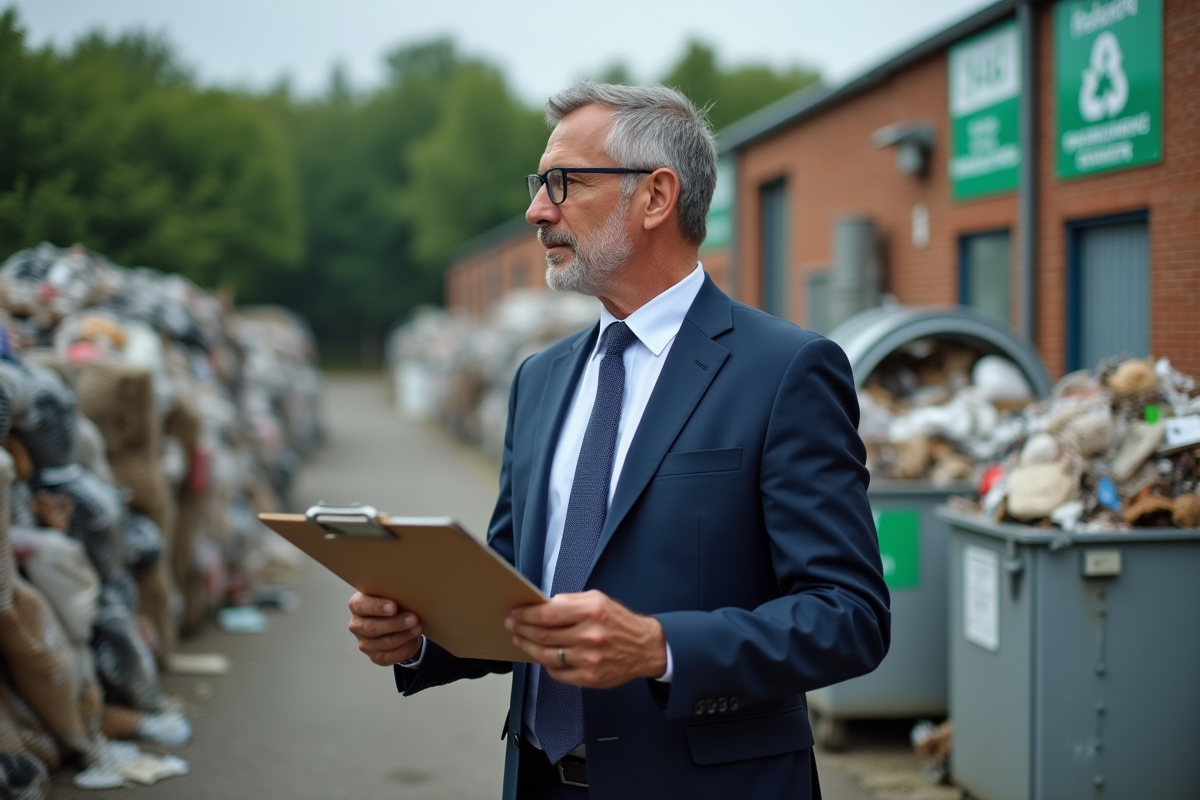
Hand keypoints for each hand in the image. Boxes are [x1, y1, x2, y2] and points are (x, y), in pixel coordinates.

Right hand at [348, 592, 422, 666]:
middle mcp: (357, 625)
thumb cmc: (394, 604)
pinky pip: (390, 656)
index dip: (376, 607)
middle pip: (372, 627)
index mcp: (357, 605)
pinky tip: (413, 640)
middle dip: (395, 623)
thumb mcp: (392, 595)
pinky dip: (404, 648)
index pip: (360, 606)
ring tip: (418, 628)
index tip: (393, 607)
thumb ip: (393, 593)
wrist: (400, 623)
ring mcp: (365, 643)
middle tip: (413, 618)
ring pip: (384, 643)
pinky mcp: (376, 656)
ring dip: (403, 636)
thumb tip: (408, 592)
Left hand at [506, 590, 666, 688]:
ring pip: (546, 655)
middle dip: (522, 629)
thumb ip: (570, 602)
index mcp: (591, 611)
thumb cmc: (619, 622)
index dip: (526, 614)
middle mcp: (589, 635)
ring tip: (521, 640)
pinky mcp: (589, 677)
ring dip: (529, 647)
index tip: (515, 613)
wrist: (645, 647)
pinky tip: (542, 655)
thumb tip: (542, 606)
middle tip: (512, 626)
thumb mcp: (598, 600)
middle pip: (543, 634)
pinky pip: (557, 672)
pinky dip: (546, 664)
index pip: (547, 614)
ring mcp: (589, 659)